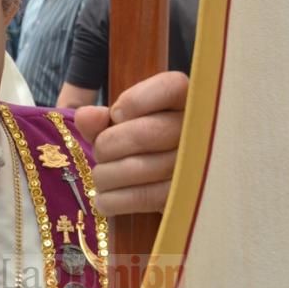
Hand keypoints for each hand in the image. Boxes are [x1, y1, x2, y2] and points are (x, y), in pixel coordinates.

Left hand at [74, 71, 188, 215]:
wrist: (153, 189)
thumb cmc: (132, 148)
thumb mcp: (114, 127)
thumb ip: (97, 119)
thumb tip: (87, 116)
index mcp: (187, 102)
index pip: (171, 87)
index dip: (134, 101)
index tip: (117, 115)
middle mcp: (201, 132)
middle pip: (146, 133)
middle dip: (107, 145)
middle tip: (100, 152)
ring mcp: (198, 168)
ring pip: (138, 168)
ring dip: (105, 175)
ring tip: (102, 176)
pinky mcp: (187, 200)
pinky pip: (142, 198)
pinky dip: (112, 200)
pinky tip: (105, 198)